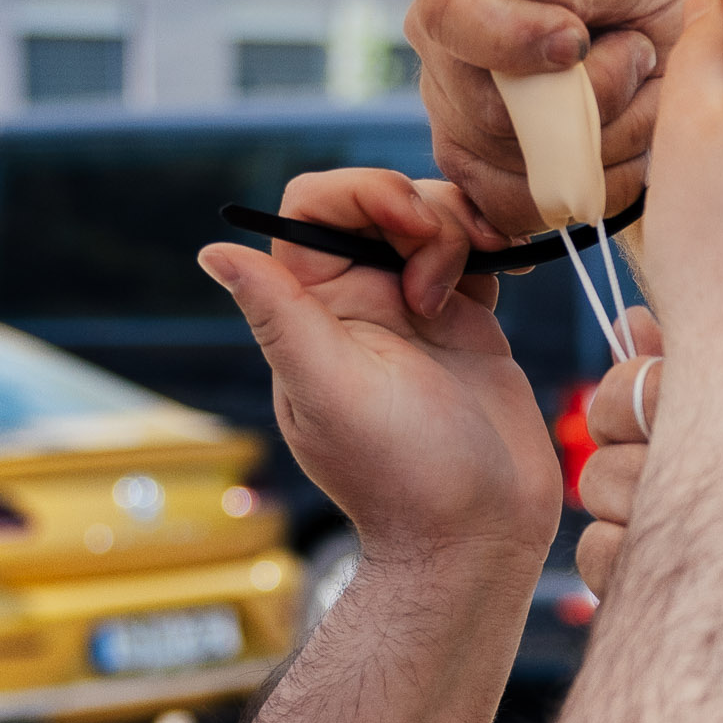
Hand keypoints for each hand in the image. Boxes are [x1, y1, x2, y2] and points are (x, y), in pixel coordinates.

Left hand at [195, 165, 561, 572]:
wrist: (479, 530)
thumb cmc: (402, 475)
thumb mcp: (331, 391)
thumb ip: (277, 317)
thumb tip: (212, 252)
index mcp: (311, 310)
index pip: (314, 206)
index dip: (362, 192)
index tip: (411, 224)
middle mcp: (358, 301)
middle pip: (382, 200)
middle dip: (425, 211)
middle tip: (450, 269)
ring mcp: (416, 307)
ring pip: (433, 216)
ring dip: (462, 228)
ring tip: (479, 287)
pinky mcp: (468, 319)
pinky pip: (475, 249)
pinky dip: (495, 246)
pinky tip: (509, 280)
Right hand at [405, 0, 722, 236]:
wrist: (676, 54)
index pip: (447, 12)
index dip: (510, 36)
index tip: (577, 41)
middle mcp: (445, 49)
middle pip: (485, 106)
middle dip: (585, 94)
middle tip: (639, 53)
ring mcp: (456, 118)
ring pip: (517, 162)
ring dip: (602, 134)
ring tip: (635, 89)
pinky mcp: (481, 176)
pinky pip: (521, 205)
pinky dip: (589, 182)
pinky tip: (621, 141)